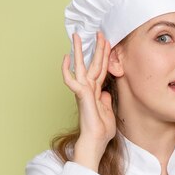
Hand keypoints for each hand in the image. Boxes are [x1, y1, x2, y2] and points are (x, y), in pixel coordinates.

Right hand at [62, 31, 114, 168]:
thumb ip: (106, 99)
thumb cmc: (101, 130)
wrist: (96, 142)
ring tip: (76, 36)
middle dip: (96, 47)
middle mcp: (88, 89)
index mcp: (96, 91)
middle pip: (93, 63)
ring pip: (81, 67)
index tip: (108, 41)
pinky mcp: (81, 96)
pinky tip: (66, 58)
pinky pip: (72, 80)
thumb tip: (105, 90)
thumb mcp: (108, 111)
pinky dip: (67, 69)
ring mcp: (84, 91)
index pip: (102, 69)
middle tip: (98, 32)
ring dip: (79, 51)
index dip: (105, 55)